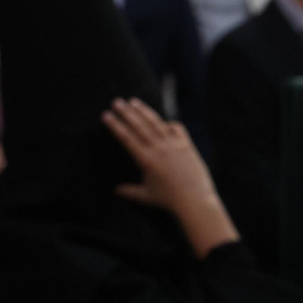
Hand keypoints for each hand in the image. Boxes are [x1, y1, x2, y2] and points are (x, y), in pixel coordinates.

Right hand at [102, 97, 236, 258]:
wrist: (196, 201)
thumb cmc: (169, 201)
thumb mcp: (146, 197)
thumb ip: (129, 192)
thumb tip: (115, 191)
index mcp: (146, 160)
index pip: (126, 138)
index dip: (115, 125)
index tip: (106, 115)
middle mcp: (159, 149)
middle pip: (139, 126)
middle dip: (126, 112)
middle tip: (116, 101)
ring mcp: (174, 145)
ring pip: (156, 123)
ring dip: (144, 111)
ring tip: (134, 101)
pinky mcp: (187, 146)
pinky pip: (177, 129)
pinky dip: (169, 124)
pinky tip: (164, 121)